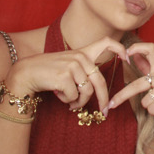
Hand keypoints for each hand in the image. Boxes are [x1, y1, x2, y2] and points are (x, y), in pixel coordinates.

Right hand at [8, 36, 128, 117]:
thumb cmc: (47, 73)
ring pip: (86, 92)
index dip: (119, 48)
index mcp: (82, 52)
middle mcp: (79, 57)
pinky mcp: (64, 77)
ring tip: (69, 102)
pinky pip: (74, 96)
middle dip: (103, 99)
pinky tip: (58, 95)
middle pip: (99, 81)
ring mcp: (72, 66)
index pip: (105, 42)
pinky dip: (67, 101)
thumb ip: (82, 72)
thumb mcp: (67, 66)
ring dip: (78, 102)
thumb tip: (97, 91)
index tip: (127, 58)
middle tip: (105, 111)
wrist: (26, 73)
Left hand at [106, 43, 153, 136]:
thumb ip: (148, 68)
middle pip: (137, 84)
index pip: (150, 49)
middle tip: (111, 105)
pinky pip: (151, 108)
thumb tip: (134, 56)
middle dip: (121, 96)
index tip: (125, 53)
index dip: (136, 47)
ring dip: (150, 106)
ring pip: (144, 101)